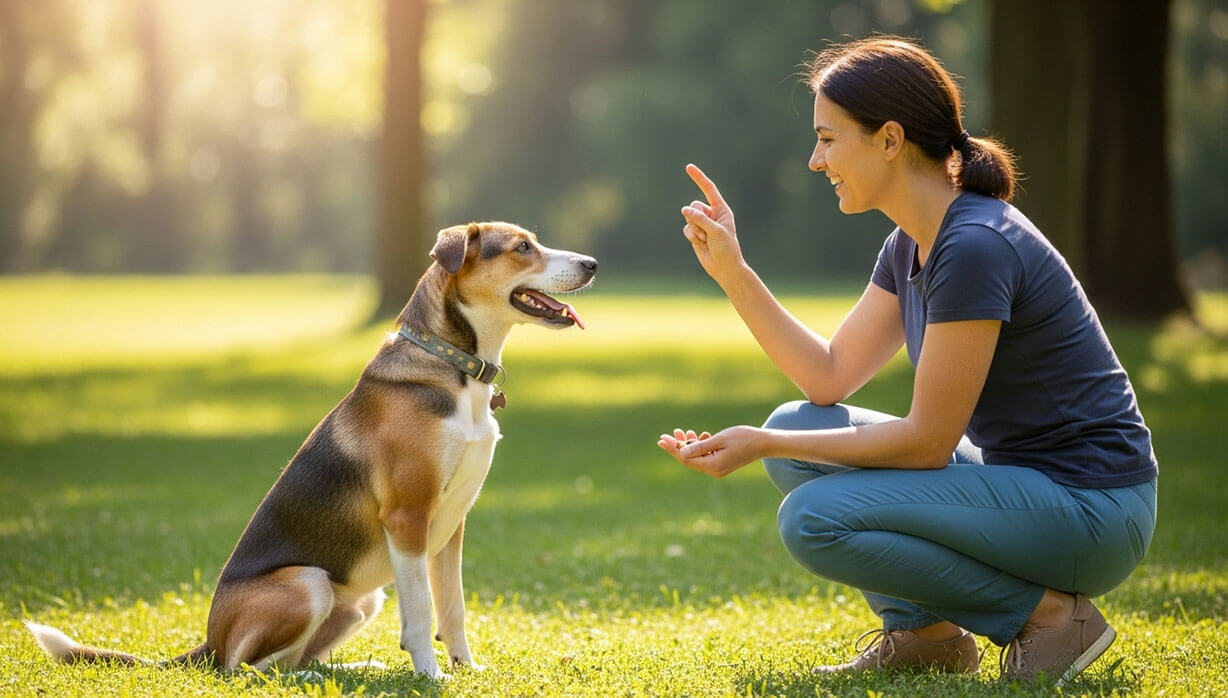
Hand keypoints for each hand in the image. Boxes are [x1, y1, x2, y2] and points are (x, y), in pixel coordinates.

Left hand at [656, 425, 761, 478]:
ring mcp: (718, 469)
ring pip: (696, 457)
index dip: (673, 449)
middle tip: (666, 435)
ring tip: (684, 431)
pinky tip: (702, 436)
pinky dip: (700, 447)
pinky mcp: (722, 464)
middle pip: (689, 460)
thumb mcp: (720, 439)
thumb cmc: (743, 438)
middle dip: (677, 447)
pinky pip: (705, 457)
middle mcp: (714, 471)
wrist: (763, 443)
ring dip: (689, 444)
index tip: (662, 439)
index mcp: (713, 466)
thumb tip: (682, 452)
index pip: (686, 459)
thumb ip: (700, 446)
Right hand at [680, 164, 744, 281]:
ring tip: (706, 240)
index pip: (709, 189)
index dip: (699, 178)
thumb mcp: (715, 231)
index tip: (688, 167)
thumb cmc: (726, 248)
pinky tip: (701, 244)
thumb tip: (684, 209)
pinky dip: (691, 236)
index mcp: (721, 209)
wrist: (724, 268)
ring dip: (695, 230)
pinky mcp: (695, 234)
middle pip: (694, 206)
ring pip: (688, 218)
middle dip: (697, 219)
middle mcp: (711, 214)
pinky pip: (686, 229)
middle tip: (707, 232)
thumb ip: (700, 219)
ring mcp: (702, 224)